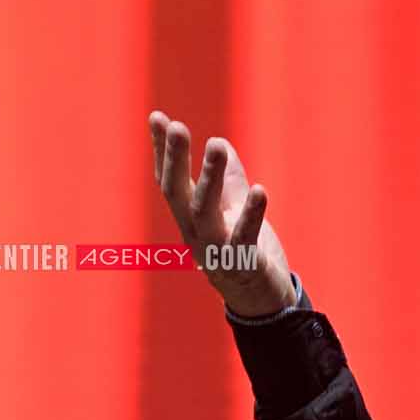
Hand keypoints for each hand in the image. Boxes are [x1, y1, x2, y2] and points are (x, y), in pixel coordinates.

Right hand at [149, 110, 297, 315]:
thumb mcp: (234, 210)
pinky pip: (245, 238)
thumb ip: (228, 180)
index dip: (163, 151)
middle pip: (178, 193)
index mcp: (189, 218)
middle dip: (176, 159)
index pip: (170, 181)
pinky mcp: (243, 264)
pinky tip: (259, 190)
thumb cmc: (244, 251)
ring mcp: (215, 250)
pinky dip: (251, 214)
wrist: (262, 302)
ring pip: (205, 211)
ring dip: (210, 177)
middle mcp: (194, 233)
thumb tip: (221, 142)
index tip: (157, 117)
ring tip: (217, 145)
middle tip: (178, 127)